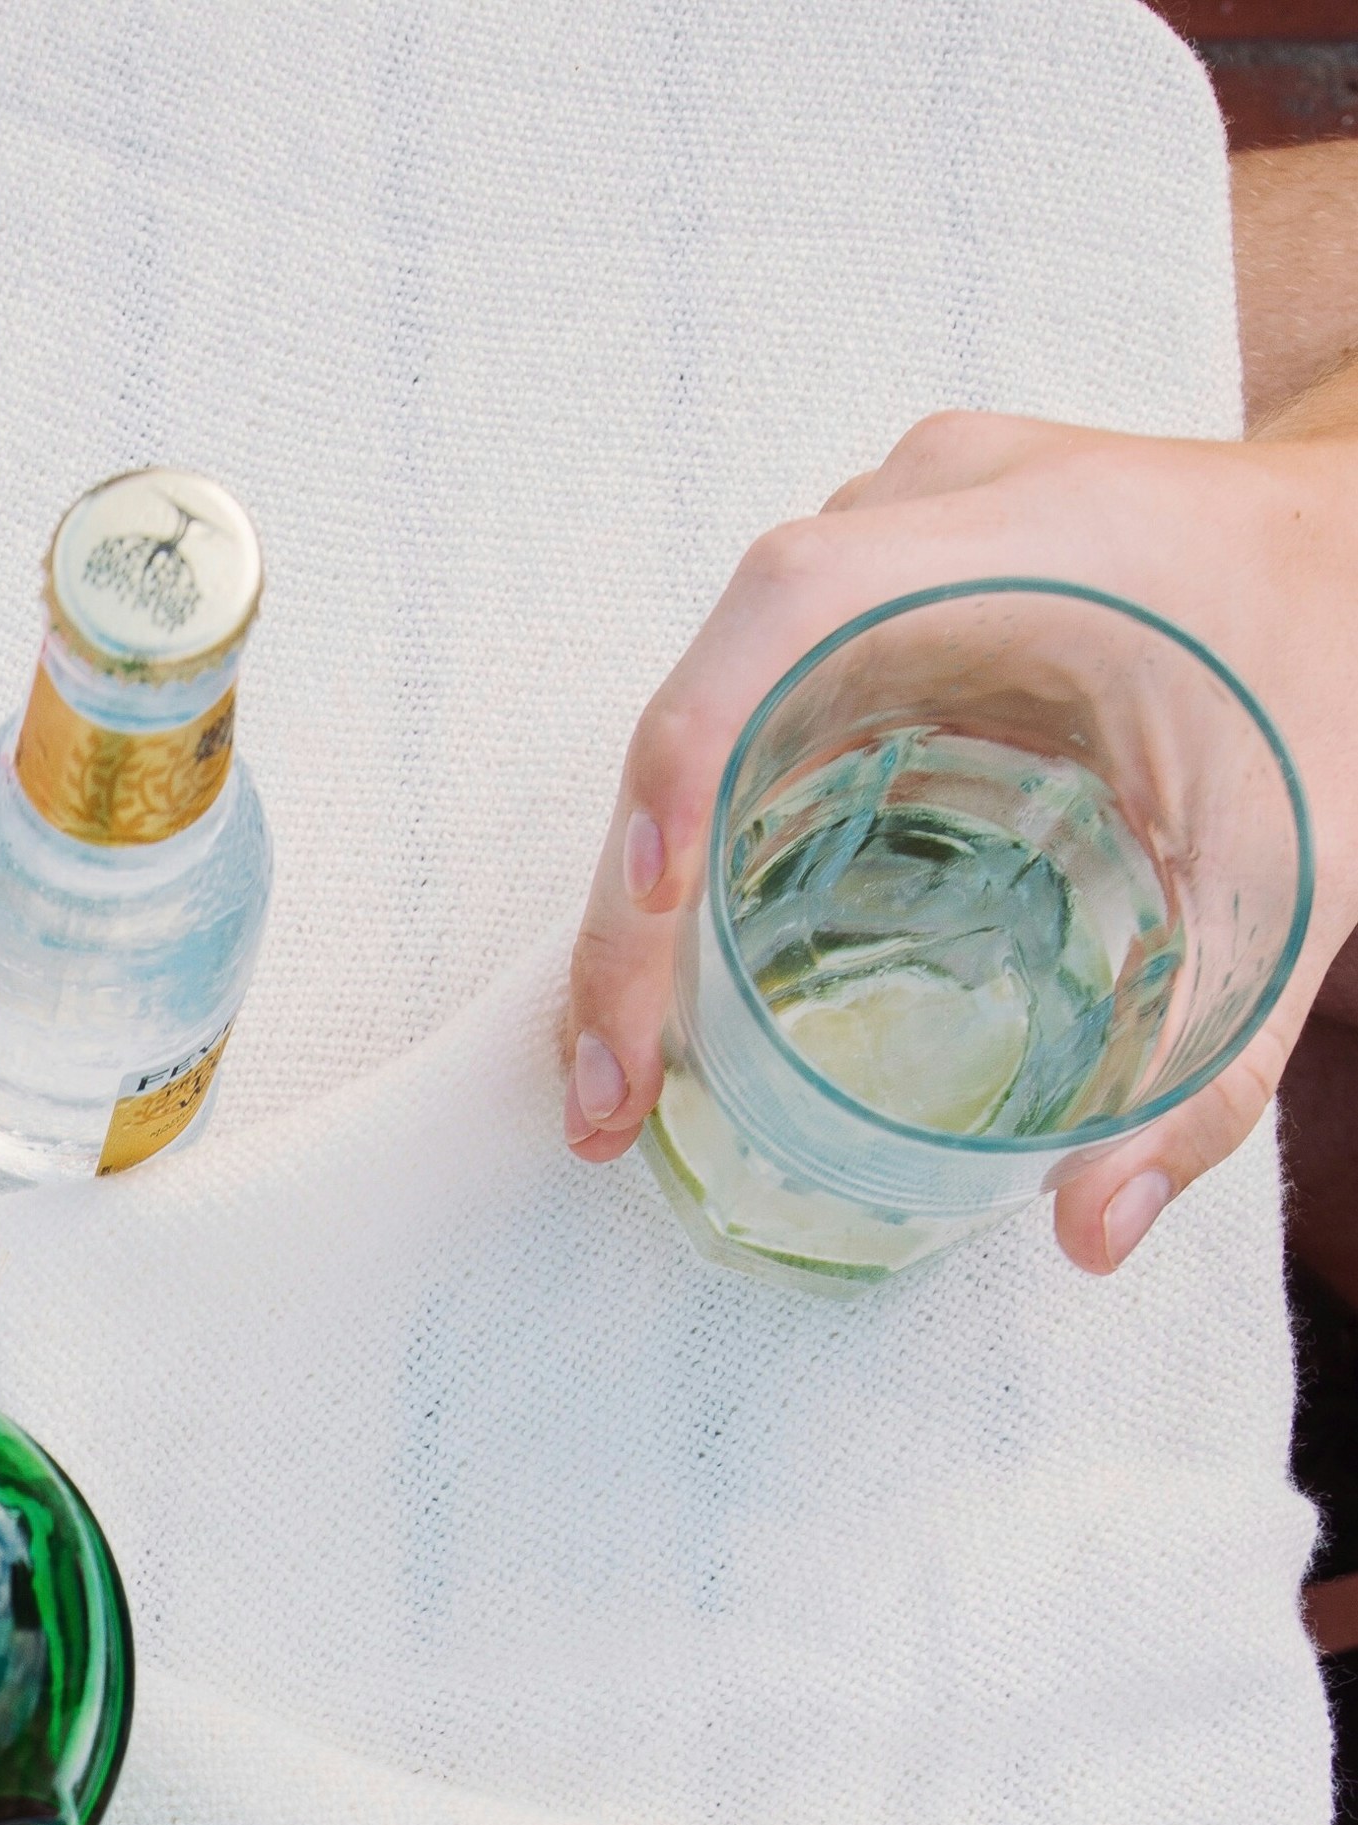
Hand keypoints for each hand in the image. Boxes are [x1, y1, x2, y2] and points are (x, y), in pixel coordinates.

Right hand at [562, 409, 1357, 1273]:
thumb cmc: (1344, 677)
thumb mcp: (1298, 882)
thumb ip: (1212, 1071)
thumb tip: (1093, 1236)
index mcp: (1037, 538)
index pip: (798, 608)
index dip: (694, 746)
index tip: (655, 898)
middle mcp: (929, 516)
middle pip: (713, 697)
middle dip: (632, 906)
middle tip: (612, 1089)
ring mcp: (883, 549)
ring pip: (707, 723)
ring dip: (643, 896)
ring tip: (628, 1065)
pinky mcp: (864, 606)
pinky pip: (742, 726)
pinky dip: (697, 855)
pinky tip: (686, 981)